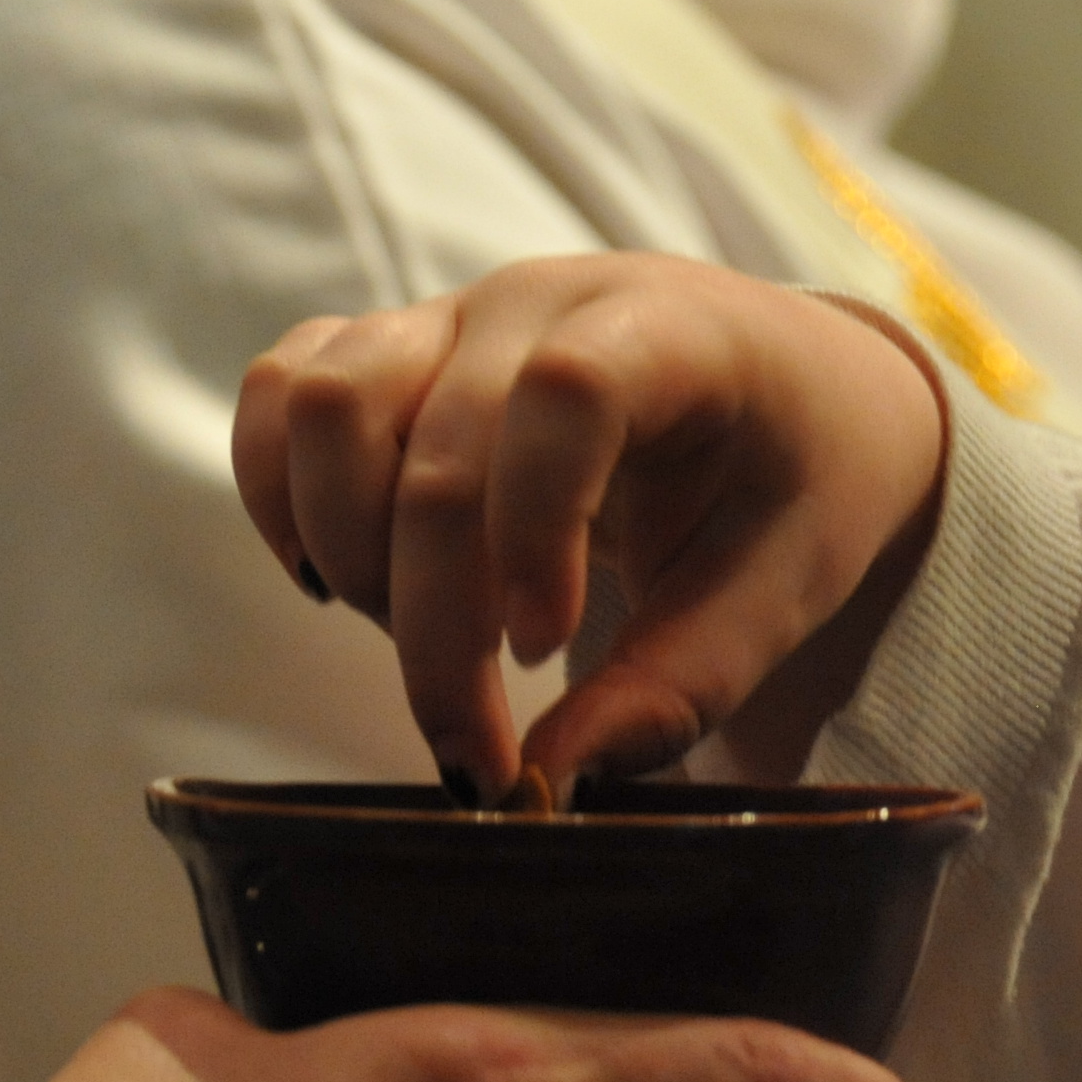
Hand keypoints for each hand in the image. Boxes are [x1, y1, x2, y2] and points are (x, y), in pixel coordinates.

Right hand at [235, 255, 949, 793]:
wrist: (796, 388)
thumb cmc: (800, 482)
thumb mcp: (784, 590)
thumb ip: (680, 685)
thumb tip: (558, 779)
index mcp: (672, 331)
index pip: (567, 393)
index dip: (534, 526)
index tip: (544, 650)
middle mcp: (541, 302)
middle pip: (430, 441)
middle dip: (431, 621)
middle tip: (475, 745)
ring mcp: (451, 315)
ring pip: (325, 401)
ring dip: (347, 548)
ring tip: (418, 635)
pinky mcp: (392, 349)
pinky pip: (283, 391)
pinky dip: (281, 494)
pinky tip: (342, 581)